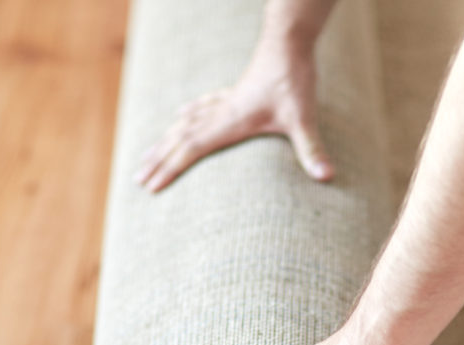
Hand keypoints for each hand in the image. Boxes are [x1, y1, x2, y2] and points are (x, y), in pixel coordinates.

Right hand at [134, 31, 334, 191]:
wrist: (289, 41)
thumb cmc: (294, 78)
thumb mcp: (304, 118)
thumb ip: (311, 148)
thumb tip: (326, 176)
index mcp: (230, 122)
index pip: (191, 149)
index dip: (169, 168)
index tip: (150, 186)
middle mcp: (221, 113)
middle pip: (180, 138)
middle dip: (158, 160)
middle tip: (136, 179)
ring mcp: (226, 102)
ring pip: (186, 123)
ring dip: (165, 140)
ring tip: (147, 154)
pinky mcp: (235, 93)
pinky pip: (202, 108)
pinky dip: (188, 115)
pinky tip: (181, 114)